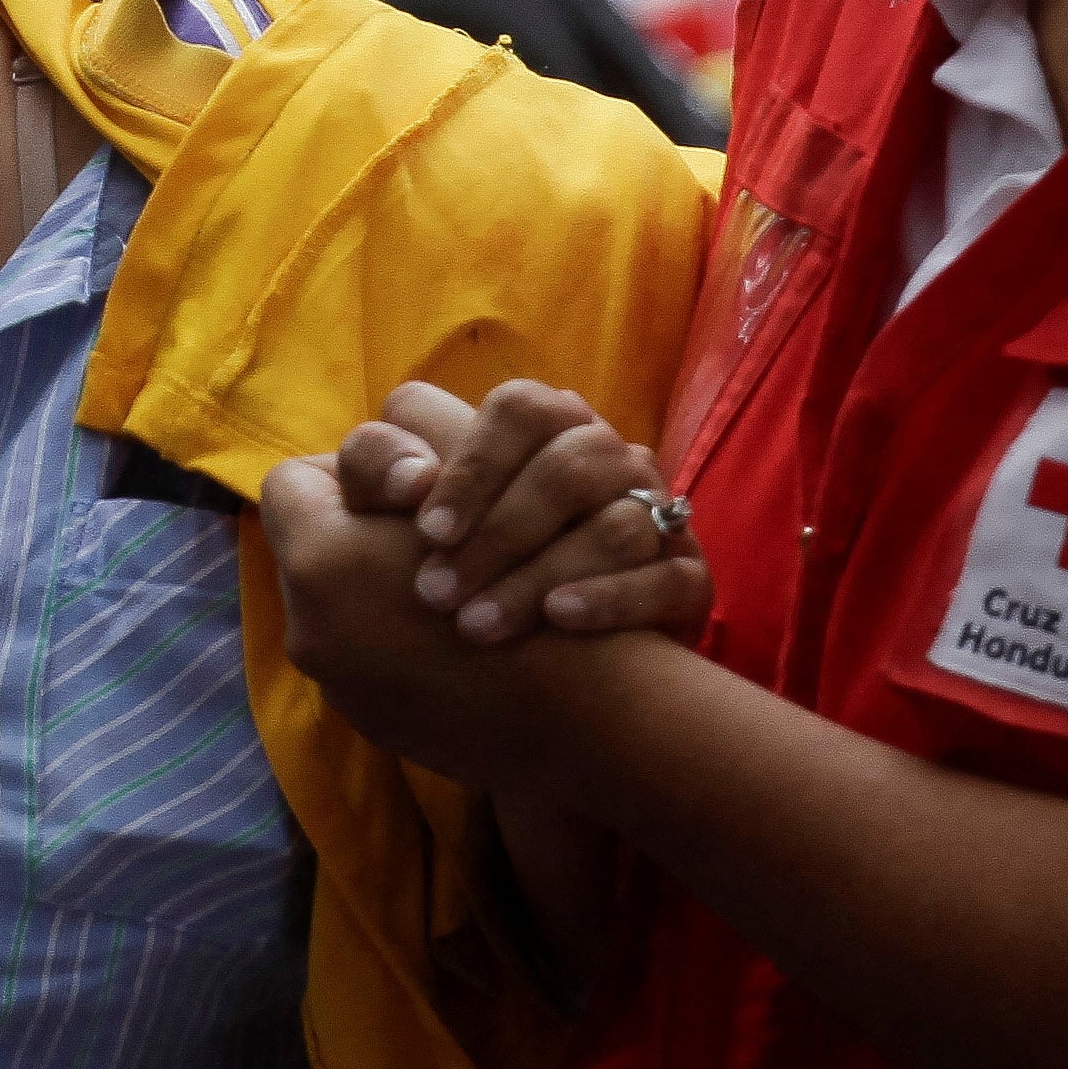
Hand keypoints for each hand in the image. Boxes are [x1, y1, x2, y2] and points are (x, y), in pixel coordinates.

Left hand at [353, 379, 706, 645]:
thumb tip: (389, 481)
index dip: (471, 463)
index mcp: (549, 426)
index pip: (520, 409)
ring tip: (476, 627)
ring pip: (617, 525)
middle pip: (567, 467)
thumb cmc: (464, 562)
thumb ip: (379, 475)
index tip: (425, 530)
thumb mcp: (406, 514)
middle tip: (435, 595)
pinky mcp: (688, 578)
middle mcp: (610, 459)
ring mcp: (658, 515)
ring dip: (539, 576)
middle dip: (496, 534)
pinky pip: (667, 579)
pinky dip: (609, 599)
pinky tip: (557, 621)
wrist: (554, 660)